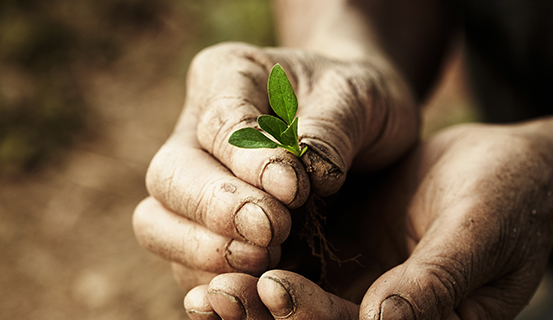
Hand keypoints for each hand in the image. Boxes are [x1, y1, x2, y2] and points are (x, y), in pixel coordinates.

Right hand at [132, 42, 418, 287]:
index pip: (219, 122)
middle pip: (168, 177)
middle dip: (217, 212)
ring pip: (158, 224)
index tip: (295, 191)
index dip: (250, 161)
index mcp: (228, 75)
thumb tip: (308, 176)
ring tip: (266, 258)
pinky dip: (213, 279)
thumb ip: (332, 129)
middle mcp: (197, 130)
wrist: (360, 128)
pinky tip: (254, 284)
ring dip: (205, 252)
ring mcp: (195, 182)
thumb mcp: (359, 96)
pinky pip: (186, 262)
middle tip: (272, 232)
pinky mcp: (207, 227)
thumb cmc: (356, 101)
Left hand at [182, 123, 552, 318]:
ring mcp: (360, 284)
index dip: (314, 317)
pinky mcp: (343, 252)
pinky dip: (261, 260)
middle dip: (265, 315)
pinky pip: (297, 261)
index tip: (273, 287)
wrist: (505, 167)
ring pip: (297, 300)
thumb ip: (435, 281)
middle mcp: (384, 313)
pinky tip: (226, 247)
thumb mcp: (478, 235)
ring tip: (208, 283)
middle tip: (218, 295)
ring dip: (251, 295)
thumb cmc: (508, 198)